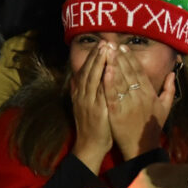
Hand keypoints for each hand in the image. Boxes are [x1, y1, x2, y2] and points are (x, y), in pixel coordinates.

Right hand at [69, 42, 112, 172]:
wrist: (89, 146)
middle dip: (97, 56)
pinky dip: (103, 80)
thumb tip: (79, 77)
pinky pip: (99, 92)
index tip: (100, 45)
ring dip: (99, 63)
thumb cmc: (92, 126)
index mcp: (80, 94)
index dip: (93, 57)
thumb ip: (82, 91)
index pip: (86, 71)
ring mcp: (88, 102)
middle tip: (104, 42)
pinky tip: (108, 70)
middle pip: (89, 71)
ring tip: (106, 50)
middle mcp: (82, 96)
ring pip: (93, 78)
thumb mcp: (83, 106)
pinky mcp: (96, 110)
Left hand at [104, 45, 174, 159]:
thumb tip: (172, 73)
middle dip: (121, 57)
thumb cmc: (153, 128)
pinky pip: (112, 95)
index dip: (131, 59)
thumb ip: (169, 90)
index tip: (124, 48)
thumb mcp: (165, 108)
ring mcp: (128, 104)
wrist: (142, 148)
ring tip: (107, 53)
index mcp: (149, 94)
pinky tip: (104, 71)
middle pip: (129, 73)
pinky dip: (108, 83)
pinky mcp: (117, 113)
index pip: (139, 72)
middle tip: (113, 45)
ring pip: (121, 81)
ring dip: (114, 65)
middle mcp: (140, 97)